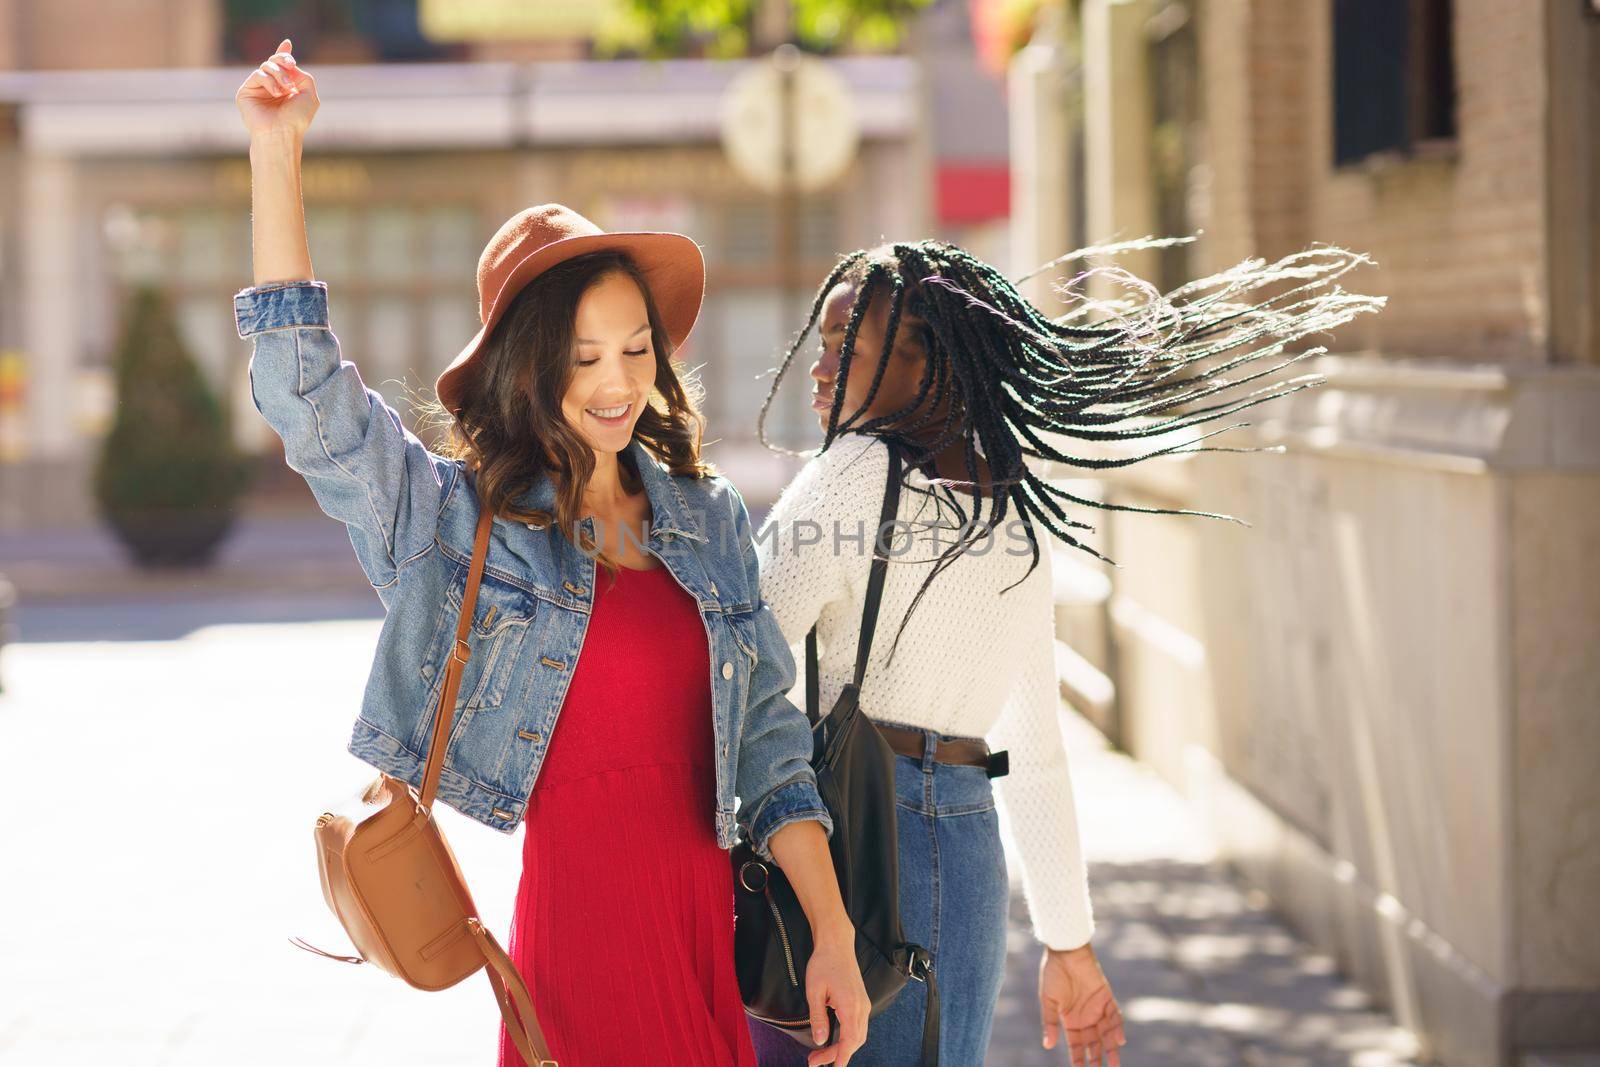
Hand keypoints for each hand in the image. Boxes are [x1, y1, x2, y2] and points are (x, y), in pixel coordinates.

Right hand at [235, 37, 317, 138]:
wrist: (282, 132)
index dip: (283, 54)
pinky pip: (257, 75)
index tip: (287, 43)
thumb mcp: (309, 95)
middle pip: (274, 62)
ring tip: (286, 87)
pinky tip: (276, 92)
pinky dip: (269, 81)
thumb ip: (304, 77)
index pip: (282, 68)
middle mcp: (271, 88)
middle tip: (290, 64)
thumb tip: (290, 66)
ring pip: (266, 66)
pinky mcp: (246, 91)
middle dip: (283, 59)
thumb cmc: (297, 118)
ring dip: (278, 73)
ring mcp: (258, 89)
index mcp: (286, 89)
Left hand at [802, 923, 869, 1065]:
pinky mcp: (861, 1001)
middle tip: (815, 1062)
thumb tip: (820, 1041)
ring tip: (821, 1055)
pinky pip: (858, 1026)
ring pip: (858, 1035)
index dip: (841, 1058)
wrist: (836, 944)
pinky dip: (848, 1038)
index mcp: (851, 1006)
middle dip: (836, 1056)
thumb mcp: (814, 991)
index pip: (849, 1041)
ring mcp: (863, 1004)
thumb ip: (818, 1018)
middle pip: (854, 1042)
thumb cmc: (823, 963)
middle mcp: (861, 1007)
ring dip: (841, 1048)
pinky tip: (834, 1041)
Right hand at [1040, 941, 1125, 1065]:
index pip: (1076, 1046)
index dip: (1078, 1060)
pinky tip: (1119, 1041)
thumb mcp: (1048, 1002)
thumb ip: (1050, 1023)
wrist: (1065, 952)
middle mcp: (1085, 1017)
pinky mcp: (1107, 997)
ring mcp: (1097, 1008)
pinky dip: (1117, 1028)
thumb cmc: (1053, 974)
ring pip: (1107, 1034)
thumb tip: (1048, 1046)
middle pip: (1094, 1044)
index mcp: (1070, 1021)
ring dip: (1111, 1049)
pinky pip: (1115, 1016)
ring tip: (1114, 1065)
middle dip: (1097, 1060)